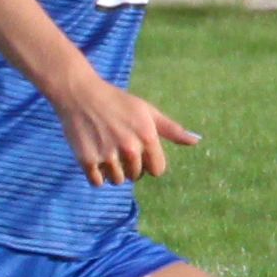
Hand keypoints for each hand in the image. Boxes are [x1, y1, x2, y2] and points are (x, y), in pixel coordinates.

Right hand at [52, 72, 199, 185]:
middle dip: (129, 166)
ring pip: (116, 181)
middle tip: (117, 146)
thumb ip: (172, 130)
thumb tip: (196, 141)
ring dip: (112, 171)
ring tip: (104, 149)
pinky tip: (93, 155)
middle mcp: (129, 147)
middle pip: (136, 176)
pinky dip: (96, 174)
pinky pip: (97, 182)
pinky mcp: (87, 160)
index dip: (148, 163)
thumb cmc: (117, 102)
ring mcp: (108, 155)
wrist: (80, 94)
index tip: (138, 151)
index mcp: (147, 136)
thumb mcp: (147, 111)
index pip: (157, 170)